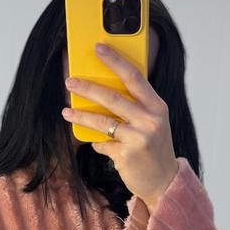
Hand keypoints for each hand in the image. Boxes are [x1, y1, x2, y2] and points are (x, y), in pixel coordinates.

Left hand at [62, 42, 178, 211]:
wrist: (164, 181)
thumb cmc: (154, 148)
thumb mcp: (152, 123)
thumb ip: (135, 107)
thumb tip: (102, 93)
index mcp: (157, 106)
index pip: (134, 77)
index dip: (115, 60)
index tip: (98, 47)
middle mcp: (150, 120)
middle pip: (113, 97)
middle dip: (88, 88)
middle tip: (70, 81)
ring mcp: (139, 138)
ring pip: (102, 122)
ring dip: (81, 116)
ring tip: (66, 111)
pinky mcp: (127, 155)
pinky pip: (103, 144)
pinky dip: (97, 143)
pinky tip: (95, 143)